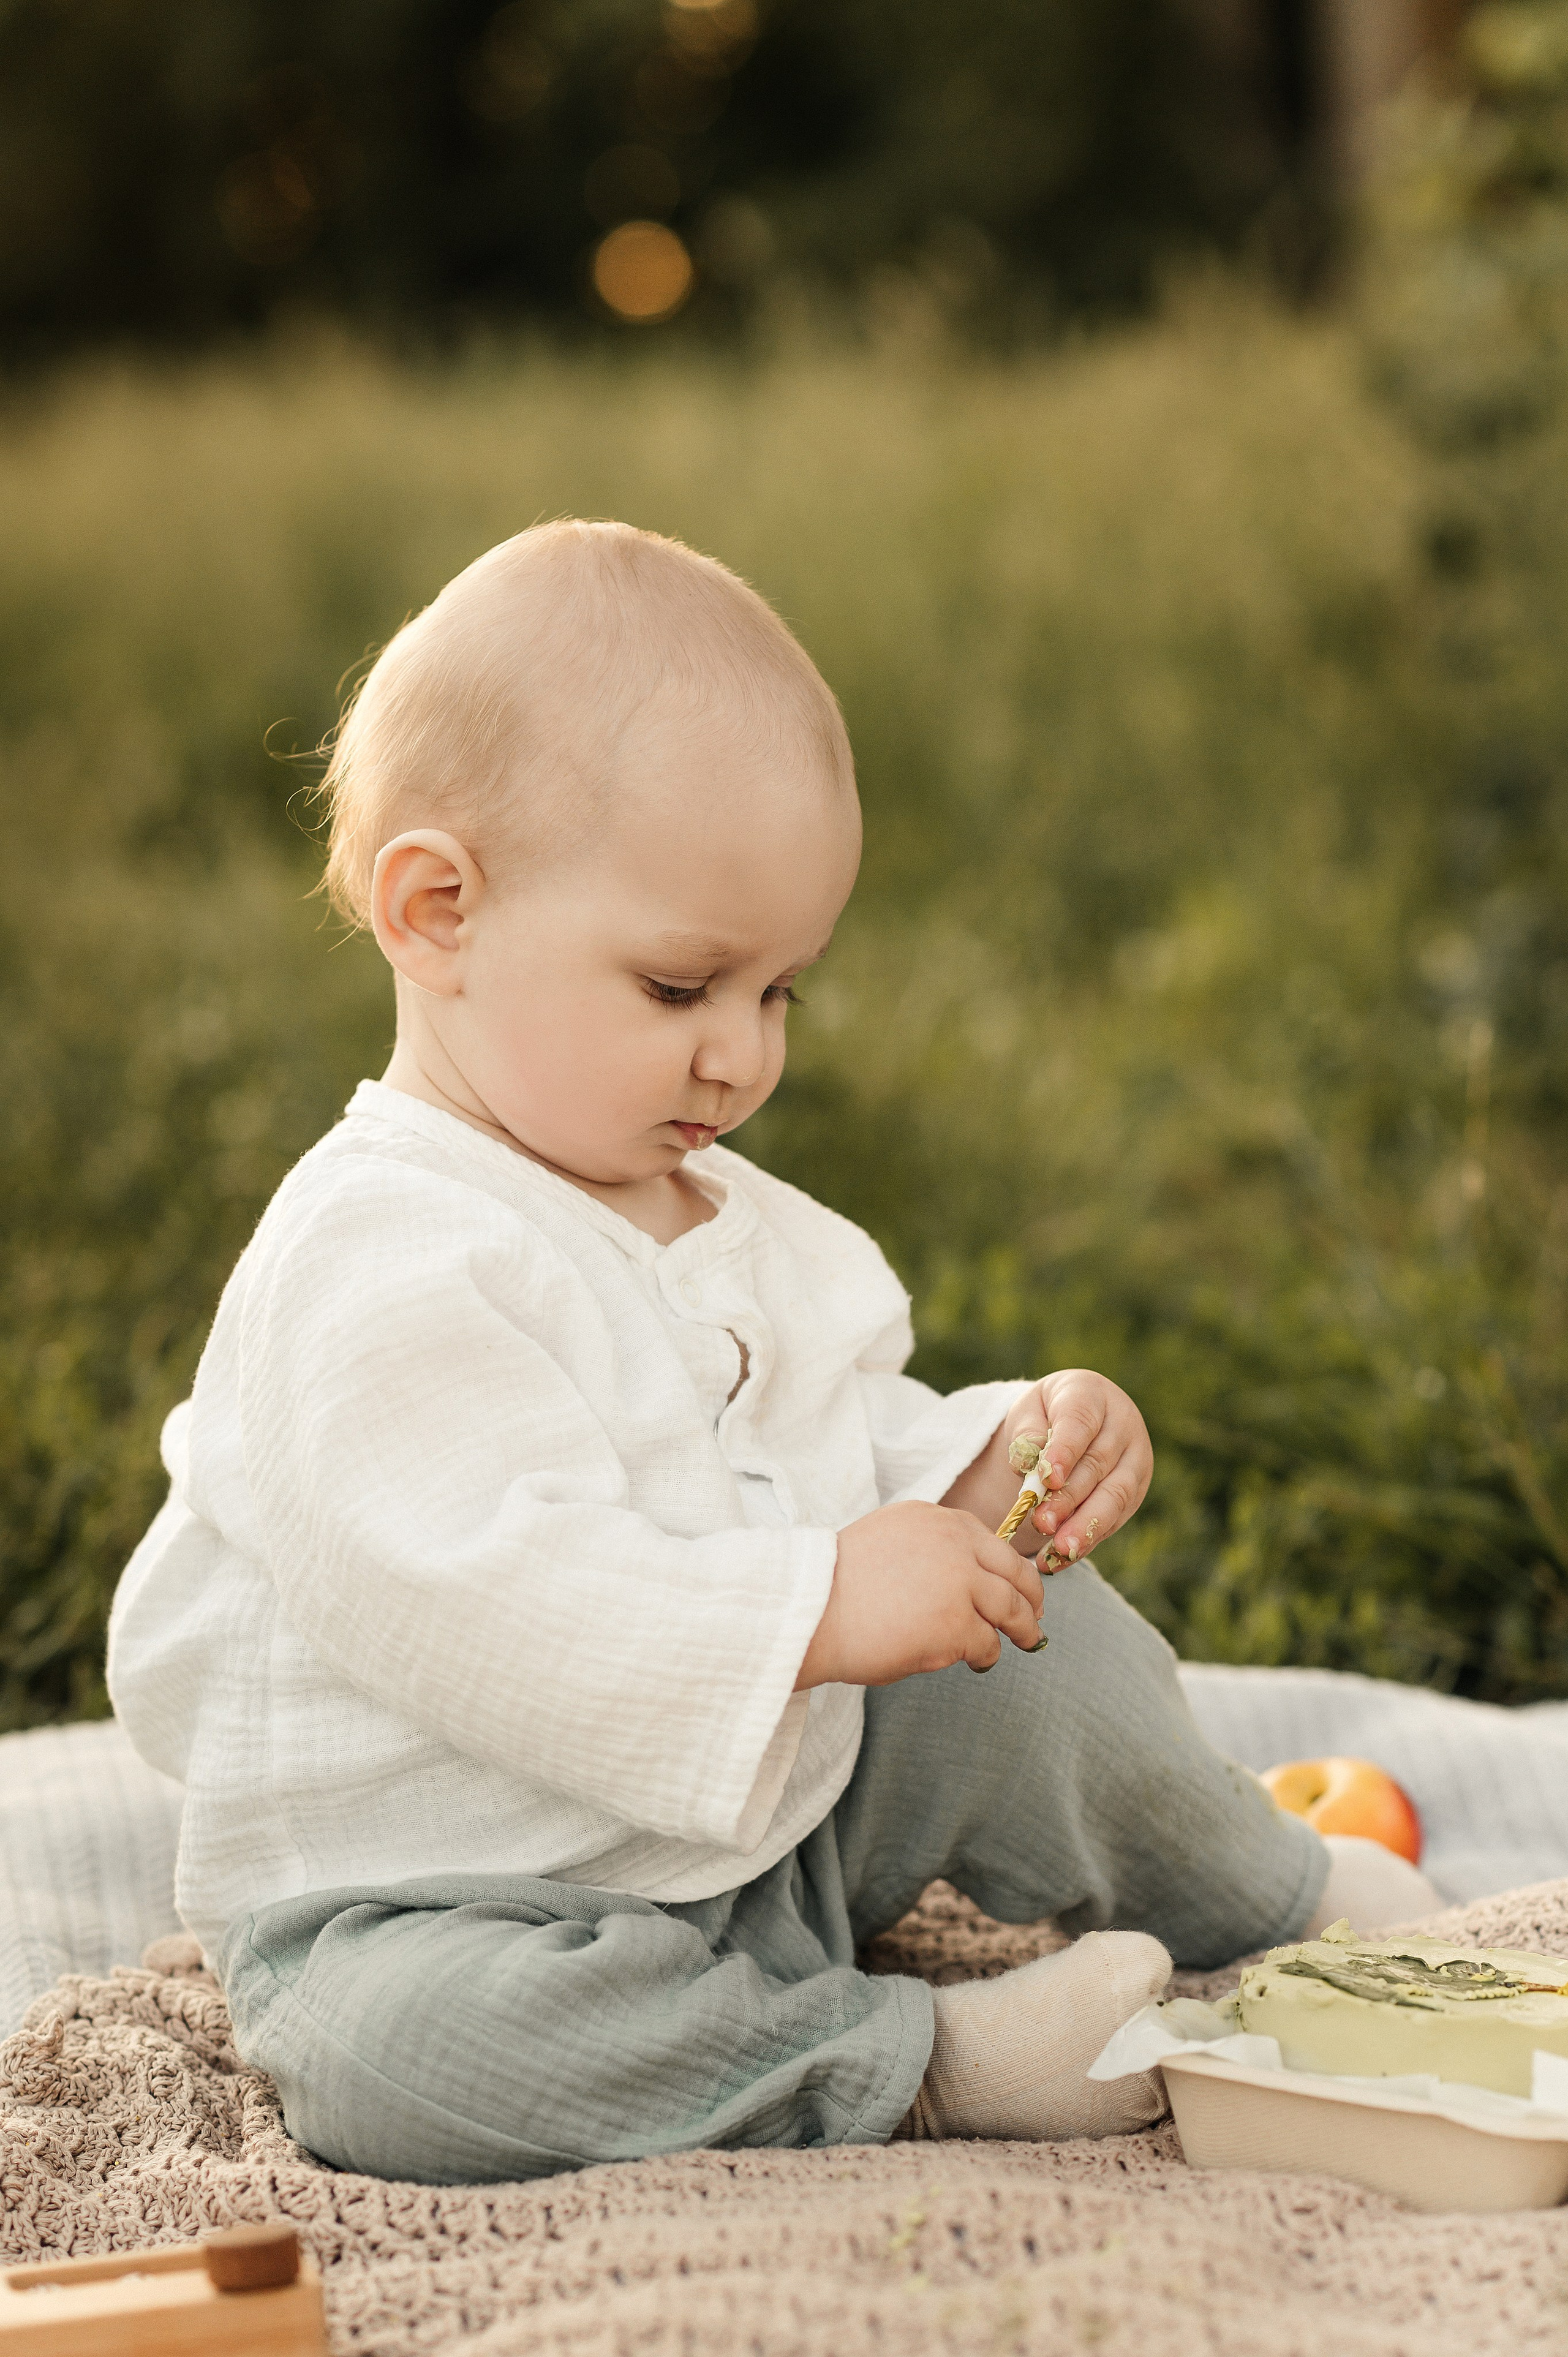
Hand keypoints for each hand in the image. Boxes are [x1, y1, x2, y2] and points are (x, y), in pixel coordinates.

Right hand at [795, 1501, 1045, 1689]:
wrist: (811, 1611)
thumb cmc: (837, 1585)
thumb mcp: (888, 1540)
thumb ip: (928, 1548)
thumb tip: (963, 1575)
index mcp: (935, 1520)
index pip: (991, 1542)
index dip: (1009, 1568)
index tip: (1019, 1585)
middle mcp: (954, 1543)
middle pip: (1014, 1571)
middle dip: (1030, 1597)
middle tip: (1034, 1617)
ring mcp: (959, 1583)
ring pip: (1012, 1609)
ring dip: (1020, 1629)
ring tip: (1020, 1642)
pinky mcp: (956, 1625)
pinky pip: (988, 1644)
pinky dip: (985, 1656)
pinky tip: (976, 1662)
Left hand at [1009, 1369, 1152, 1569]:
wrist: (1076, 1423)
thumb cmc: (1046, 1416)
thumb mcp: (1028, 1412)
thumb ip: (1026, 1432)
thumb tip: (1025, 1461)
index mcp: (1092, 1395)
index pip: (1080, 1421)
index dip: (1065, 1450)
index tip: (1048, 1477)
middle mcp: (1123, 1425)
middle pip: (1097, 1465)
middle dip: (1068, 1499)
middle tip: (1041, 1523)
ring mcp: (1135, 1460)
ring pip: (1114, 1497)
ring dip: (1085, 1527)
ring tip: (1058, 1550)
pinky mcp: (1136, 1492)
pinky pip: (1114, 1519)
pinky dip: (1087, 1541)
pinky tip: (1060, 1558)